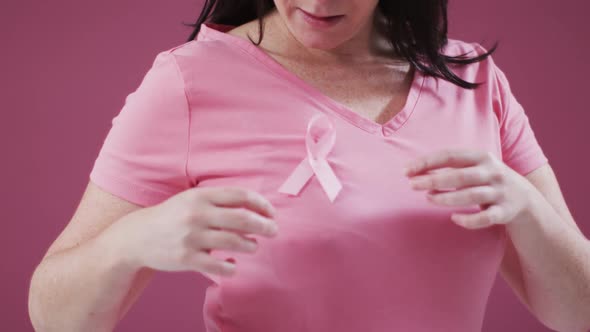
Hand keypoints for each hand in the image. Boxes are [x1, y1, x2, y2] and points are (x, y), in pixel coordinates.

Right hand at [107, 186, 278, 276]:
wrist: (136, 237)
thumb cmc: (172, 217)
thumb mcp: (191, 199)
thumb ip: (218, 200)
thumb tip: (254, 207)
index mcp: (201, 196)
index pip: (240, 196)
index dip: (261, 204)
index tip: (271, 213)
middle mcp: (197, 215)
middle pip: (242, 219)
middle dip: (264, 225)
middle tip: (273, 231)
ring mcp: (191, 237)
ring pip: (234, 242)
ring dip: (251, 245)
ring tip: (253, 246)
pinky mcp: (186, 259)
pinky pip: (219, 266)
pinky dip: (232, 267)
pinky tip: (234, 265)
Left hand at [404, 149, 536, 229]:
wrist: (525, 198)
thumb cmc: (487, 180)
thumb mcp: (474, 167)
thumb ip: (449, 167)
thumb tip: (416, 171)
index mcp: (481, 156)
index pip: (450, 155)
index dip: (427, 162)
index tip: (407, 170)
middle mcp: (492, 172)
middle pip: (460, 176)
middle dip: (434, 180)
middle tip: (412, 185)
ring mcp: (500, 192)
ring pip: (471, 196)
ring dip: (448, 198)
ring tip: (428, 199)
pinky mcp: (505, 212)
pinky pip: (486, 217)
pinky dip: (470, 220)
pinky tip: (454, 219)